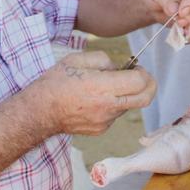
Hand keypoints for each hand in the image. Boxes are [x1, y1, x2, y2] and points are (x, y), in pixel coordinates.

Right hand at [26, 51, 156, 135]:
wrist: (39, 112)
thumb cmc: (55, 83)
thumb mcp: (77, 60)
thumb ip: (103, 60)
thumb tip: (118, 68)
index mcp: (102, 87)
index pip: (139, 82)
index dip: (143, 72)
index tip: (136, 67)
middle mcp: (107, 106)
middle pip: (145, 99)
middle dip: (150, 86)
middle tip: (141, 77)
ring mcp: (105, 121)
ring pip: (129, 106)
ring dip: (127, 95)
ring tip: (106, 87)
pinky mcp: (101, 130)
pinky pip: (115, 115)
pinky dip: (113, 105)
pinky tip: (95, 100)